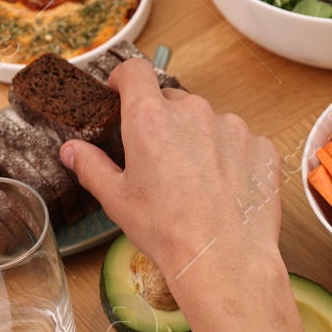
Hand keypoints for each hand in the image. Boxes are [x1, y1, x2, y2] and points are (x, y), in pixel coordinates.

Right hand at [58, 59, 284, 317]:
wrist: (223, 259)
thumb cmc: (166, 230)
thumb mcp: (116, 199)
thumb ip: (91, 166)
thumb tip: (71, 150)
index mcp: (150, 119)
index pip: (135, 72)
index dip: (126, 79)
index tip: (122, 92)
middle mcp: (192, 112)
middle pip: (172, 100)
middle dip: (163, 122)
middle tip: (159, 160)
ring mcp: (231, 127)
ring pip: (208, 121)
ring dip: (199, 140)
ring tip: (196, 182)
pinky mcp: (260, 146)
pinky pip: (240, 141)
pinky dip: (231, 157)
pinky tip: (224, 189)